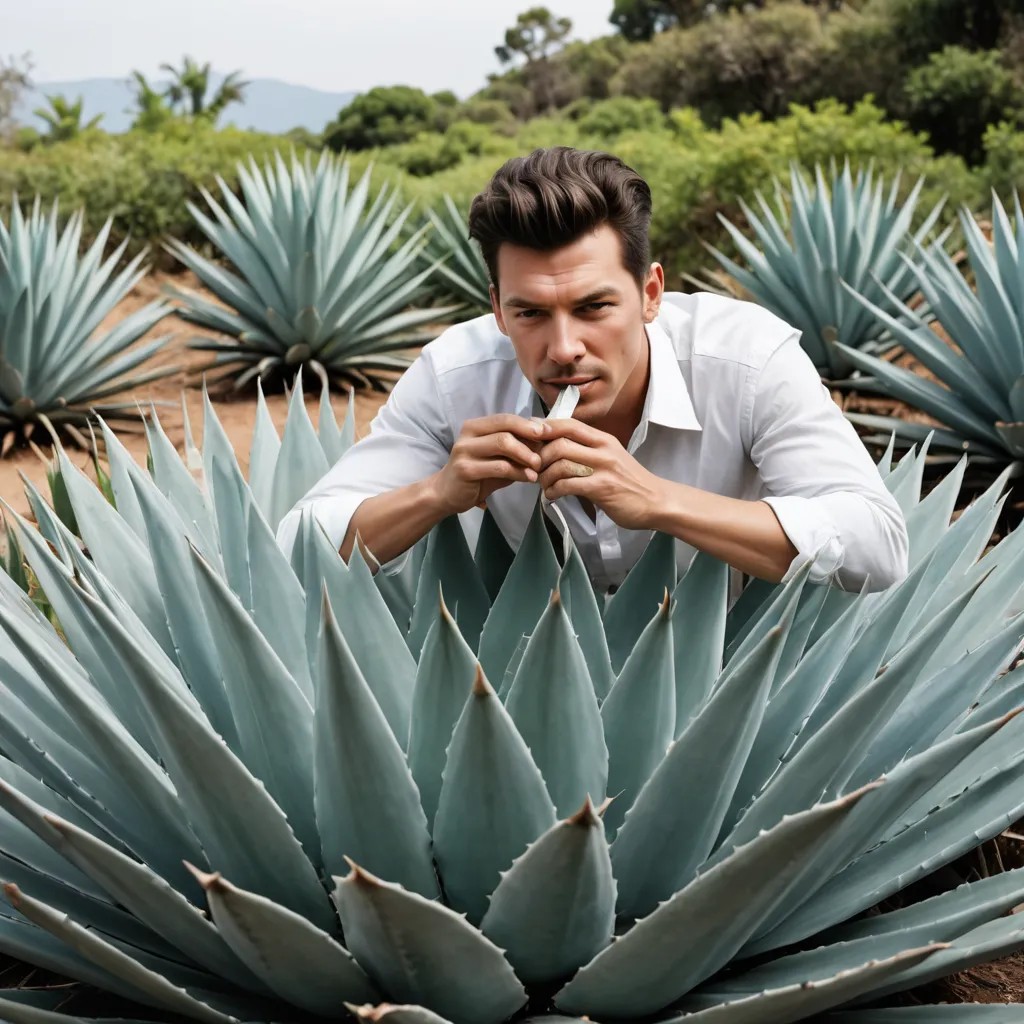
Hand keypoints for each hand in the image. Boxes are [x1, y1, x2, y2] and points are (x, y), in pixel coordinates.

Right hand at [432, 414, 544, 514]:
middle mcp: (468, 434)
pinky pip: (498, 467)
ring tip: (538, 467)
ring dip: (525, 455)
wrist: (448, 494)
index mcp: (476, 426)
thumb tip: (544, 438)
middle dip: (529, 438)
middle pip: (505, 428)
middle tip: (545, 451)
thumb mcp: (497, 458)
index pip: (505, 418)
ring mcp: (464, 451)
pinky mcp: (465, 469)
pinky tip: (528, 478)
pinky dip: (518, 472)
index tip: (549, 432)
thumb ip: (516, 447)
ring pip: (502, 444)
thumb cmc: (477, 474)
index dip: (528, 424)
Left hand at [537, 419, 665, 529]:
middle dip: (540, 456)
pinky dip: (554, 491)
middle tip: (535, 468)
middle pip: (560, 442)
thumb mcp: (611, 457)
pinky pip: (568, 485)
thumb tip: (556, 446)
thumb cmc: (630, 481)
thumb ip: (588, 450)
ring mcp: (603, 469)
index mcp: (604, 439)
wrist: (656, 501)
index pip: (569, 424)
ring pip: (561, 463)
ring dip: (545, 476)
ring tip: (543, 485)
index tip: (531, 437)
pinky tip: (552, 496)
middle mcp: (603, 449)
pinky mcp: (602, 489)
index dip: (546, 428)